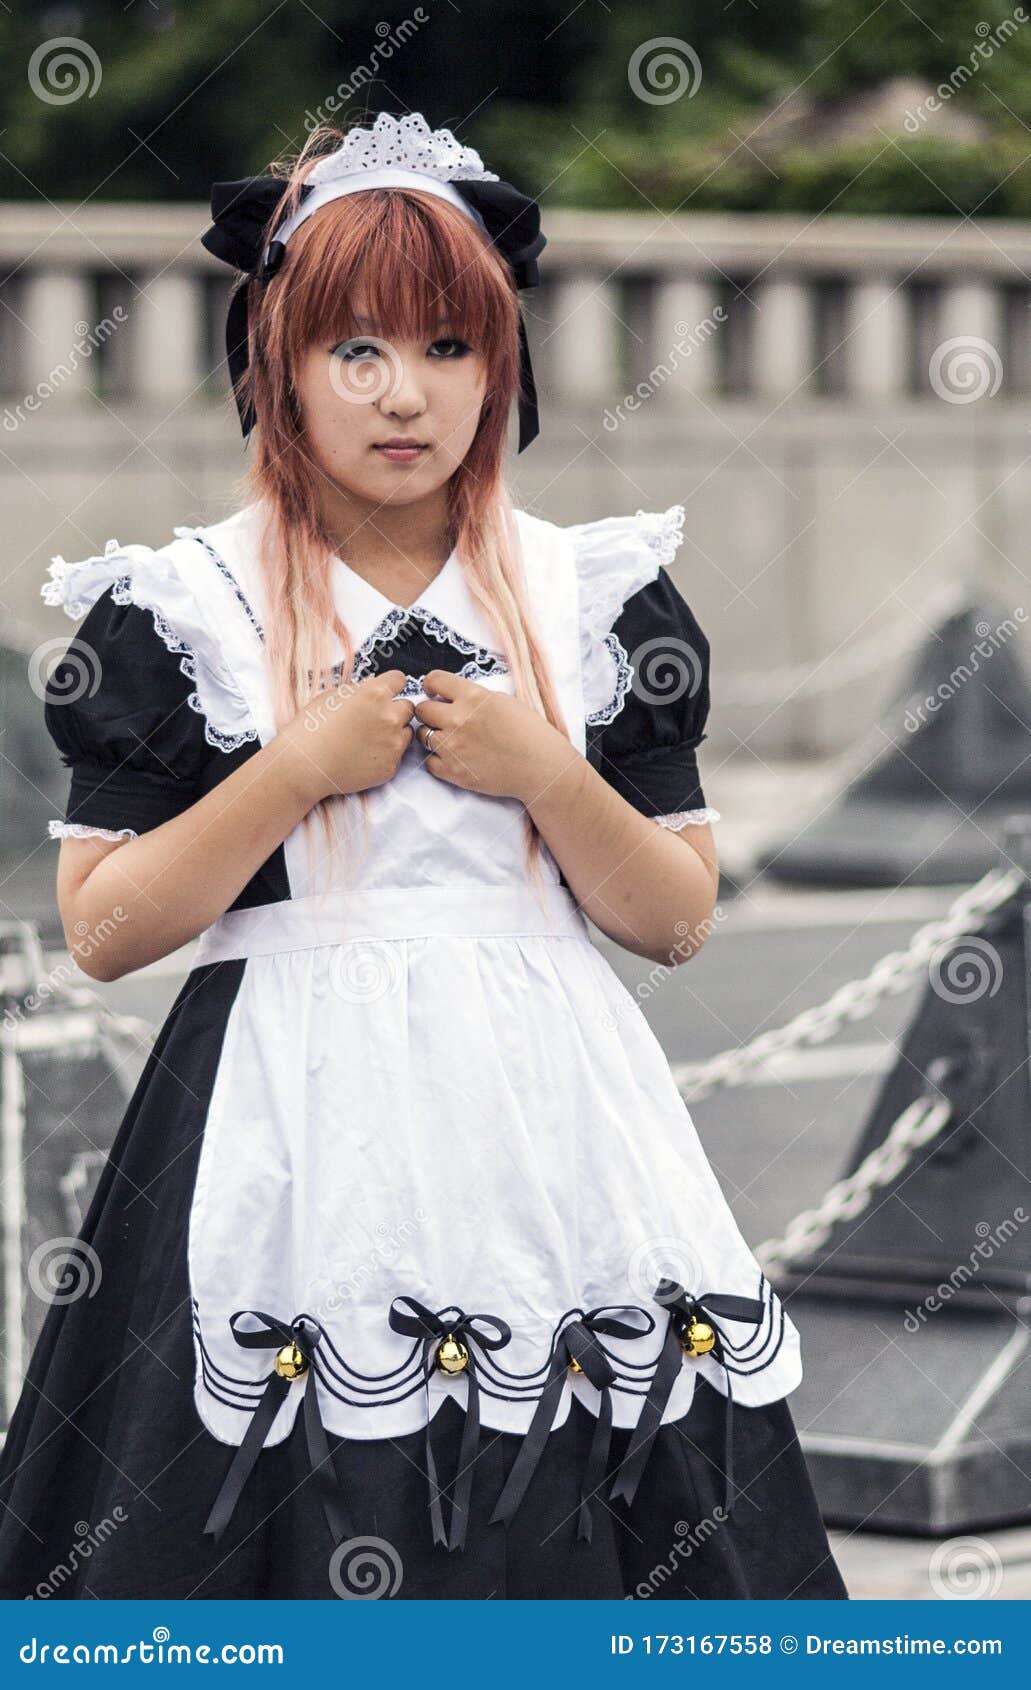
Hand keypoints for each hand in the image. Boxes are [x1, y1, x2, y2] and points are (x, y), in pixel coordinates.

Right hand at [282, 669, 413, 803]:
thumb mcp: (332, 696)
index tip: (386, 692)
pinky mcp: (391, 766)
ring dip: (394, 733)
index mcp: (375, 693)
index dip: (391, 686)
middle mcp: (390, 716)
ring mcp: (393, 743)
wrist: (304, 765)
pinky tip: (365, 756)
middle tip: (375, 720)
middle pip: (408, 707)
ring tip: (368, 739)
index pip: (399, 679)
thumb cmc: (311, 729)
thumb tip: (372, 689)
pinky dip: (386, 754)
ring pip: (407, 732)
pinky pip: (398, 755)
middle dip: (395, 710)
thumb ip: (359, 691)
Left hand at [411, 669, 569, 802]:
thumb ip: (475, 696)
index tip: (433, 691)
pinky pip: (429, 762)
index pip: (434, 680)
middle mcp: (458, 720)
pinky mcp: (453, 771)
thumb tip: (454, 697)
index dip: (431, 685)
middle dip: (429, 711)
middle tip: (440, 717)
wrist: (541, 767)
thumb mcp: (504, 701)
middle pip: (421, 709)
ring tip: (449, 738)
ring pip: (421, 735)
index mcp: (473, 697)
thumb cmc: (530, 733)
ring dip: (432, 734)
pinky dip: (438, 759)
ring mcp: (453, 747)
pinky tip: (454, 757)